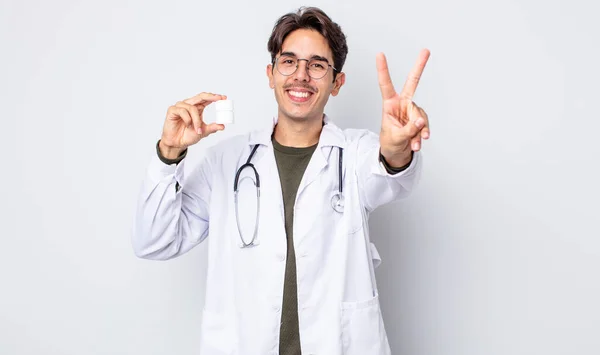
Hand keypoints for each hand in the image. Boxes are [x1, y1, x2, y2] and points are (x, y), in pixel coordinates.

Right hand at [159, 92, 226, 158]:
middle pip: (200, 96)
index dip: (215, 97)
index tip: (223, 98)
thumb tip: (222, 126)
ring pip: (192, 108)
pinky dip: (187, 120)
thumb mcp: (203, 132)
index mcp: (197, 108)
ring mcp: (180, 107)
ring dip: (196, 120)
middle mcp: (189, 105)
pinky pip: (182, 111)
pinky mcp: (172, 110)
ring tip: (197, 129)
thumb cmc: (188, 135)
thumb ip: (212, 128)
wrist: (177, 143)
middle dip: (210, 97)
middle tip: (218, 99)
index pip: (206, 99)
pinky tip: (187, 125)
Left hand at [377, 49, 430, 166]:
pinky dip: (422, 135)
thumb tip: (421, 121)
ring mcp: (412, 111)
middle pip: (413, 83)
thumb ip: (408, 129)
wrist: (397, 154)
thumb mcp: (395, 137)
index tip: (380, 54)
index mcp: (389, 104)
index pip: (385, 84)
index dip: (383, 70)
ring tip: (414, 143)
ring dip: (418, 131)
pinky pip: (424, 125)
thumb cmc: (390, 143)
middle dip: (419, 67)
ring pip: (420, 116)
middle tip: (426, 50)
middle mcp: (402, 104)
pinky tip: (418, 143)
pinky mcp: (420, 119)